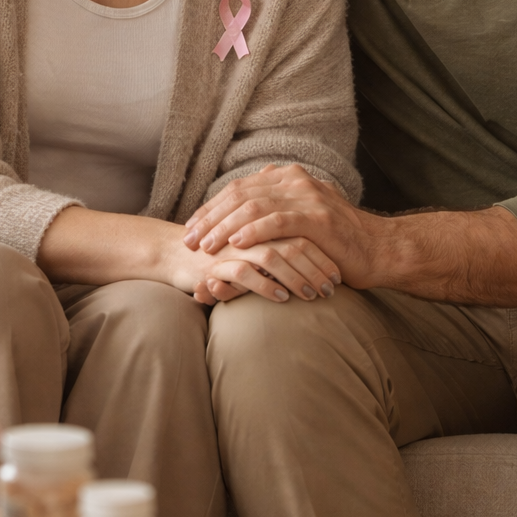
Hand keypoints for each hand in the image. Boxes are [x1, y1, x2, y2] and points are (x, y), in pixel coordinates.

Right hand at [162, 229, 339, 305]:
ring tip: (314, 296)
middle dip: (317, 266)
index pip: (302, 229)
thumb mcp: (253, 244)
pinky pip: (246, 271)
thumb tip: (313, 255)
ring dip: (298, 277)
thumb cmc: (221, 252)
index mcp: (262, 217)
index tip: (339, 272)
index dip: (323, 251)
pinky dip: (267, 285)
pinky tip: (283, 299)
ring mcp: (234, 242)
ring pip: (275, 255)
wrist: (177, 254)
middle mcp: (250, 226)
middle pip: (294, 241)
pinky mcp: (216, 261)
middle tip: (333, 287)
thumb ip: (278, 241)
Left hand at [184, 163, 375, 286]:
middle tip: (189, 239)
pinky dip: (252, 231)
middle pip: (239, 195)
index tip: (190, 227)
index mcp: (288, 178)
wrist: (379, 250)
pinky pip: (277, 221)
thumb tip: (245, 207)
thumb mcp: (302, 219)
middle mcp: (295, 181)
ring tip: (205, 245)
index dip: (211, 208)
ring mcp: (307, 197)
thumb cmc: (336, 242)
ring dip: (224, 227)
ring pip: (253, 207)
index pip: (238, 189)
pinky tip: (235, 244)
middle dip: (210, 218)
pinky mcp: (317, 218)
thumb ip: (276, 209)